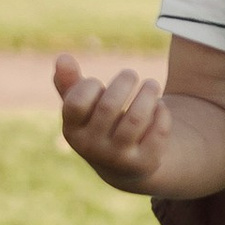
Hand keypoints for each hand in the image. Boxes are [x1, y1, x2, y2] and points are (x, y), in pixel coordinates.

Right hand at [54, 51, 172, 189]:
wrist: (123, 166)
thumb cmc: (99, 124)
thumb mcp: (82, 107)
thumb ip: (69, 82)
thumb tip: (63, 57)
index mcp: (72, 131)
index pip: (76, 103)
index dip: (90, 86)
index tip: (98, 84)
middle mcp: (92, 148)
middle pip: (109, 106)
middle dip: (124, 82)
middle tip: (131, 74)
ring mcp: (119, 158)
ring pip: (137, 118)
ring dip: (148, 93)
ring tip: (151, 85)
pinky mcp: (145, 162)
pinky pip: (158, 132)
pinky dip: (162, 113)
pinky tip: (160, 106)